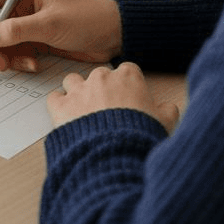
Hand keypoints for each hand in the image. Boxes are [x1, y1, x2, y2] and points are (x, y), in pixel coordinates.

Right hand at [0, 0, 121, 72]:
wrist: (115, 36)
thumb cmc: (88, 19)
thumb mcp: (50, 24)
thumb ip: (17, 30)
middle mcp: (26, 3)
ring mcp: (32, 22)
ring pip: (5, 40)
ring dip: (7, 55)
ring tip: (14, 66)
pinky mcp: (39, 39)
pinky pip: (19, 50)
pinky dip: (20, 60)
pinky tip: (34, 65)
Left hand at [47, 62, 180, 131]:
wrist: (115, 154)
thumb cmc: (140, 136)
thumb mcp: (165, 123)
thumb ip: (167, 111)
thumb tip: (169, 108)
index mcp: (128, 77)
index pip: (127, 70)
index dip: (127, 83)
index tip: (128, 95)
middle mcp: (102, 78)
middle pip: (100, 75)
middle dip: (102, 88)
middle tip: (107, 107)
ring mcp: (80, 90)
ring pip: (73, 80)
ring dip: (77, 91)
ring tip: (82, 109)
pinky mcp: (61, 106)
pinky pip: (54, 97)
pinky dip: (58, 105)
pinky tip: (64, 115)